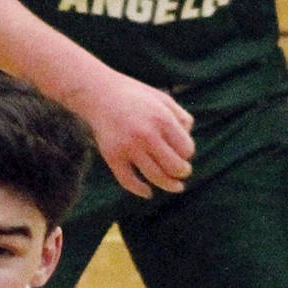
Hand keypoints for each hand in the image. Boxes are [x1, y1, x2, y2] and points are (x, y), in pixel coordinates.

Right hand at [74, 70, 193, 197]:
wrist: (99, 94)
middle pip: (174, 166)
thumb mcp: (164, 100)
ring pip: (155, 177)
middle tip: (183, 173)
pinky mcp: (112, 156)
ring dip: (169, 185)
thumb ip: (182, 119)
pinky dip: (140, 190)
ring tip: (176, 187)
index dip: (187, 154)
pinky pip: (128, 181)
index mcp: (162, 119)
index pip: (186, 149)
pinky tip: (148, 193)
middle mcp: (146, 135)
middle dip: (183, 172)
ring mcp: (128, 147)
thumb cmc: (136, 97)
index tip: (183, 152)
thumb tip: (187, 146)